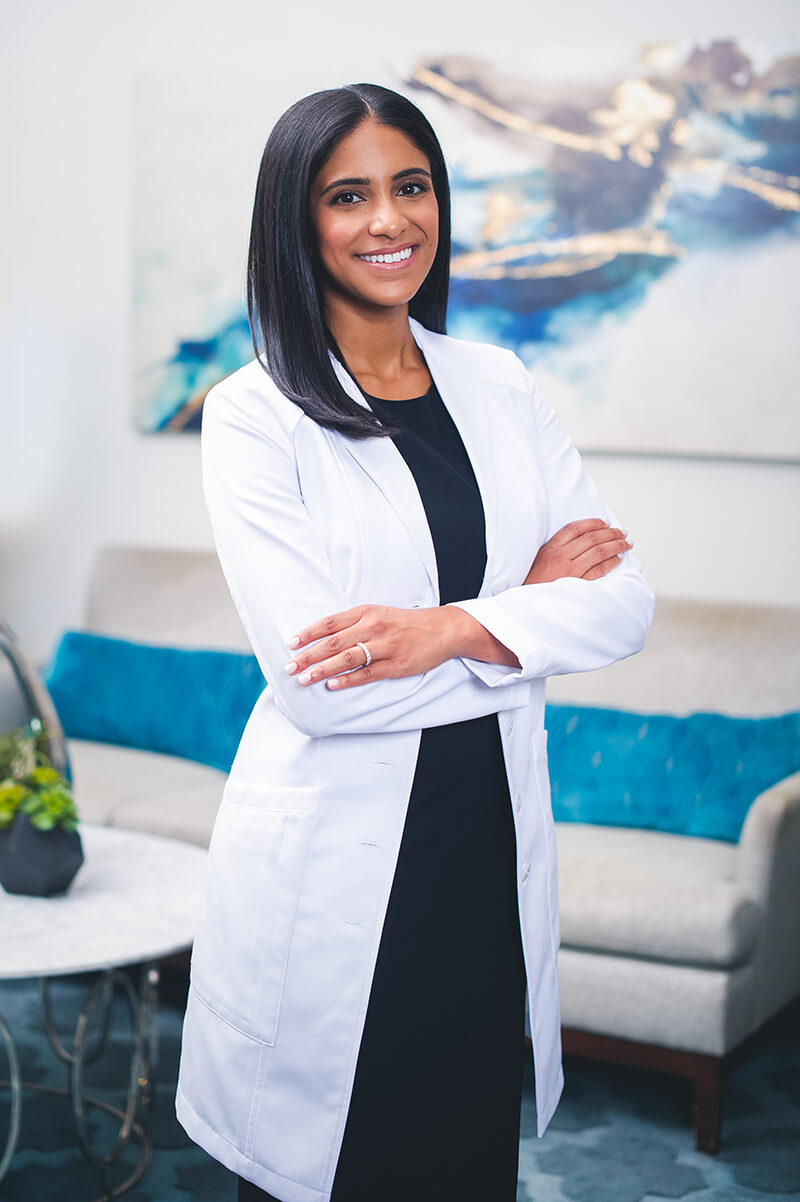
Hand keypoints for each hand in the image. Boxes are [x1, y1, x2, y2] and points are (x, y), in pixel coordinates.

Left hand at [283, 603, 517, 690]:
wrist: (442, 629)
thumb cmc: (405, 622)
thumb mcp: (378, 613)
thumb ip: (353, 623)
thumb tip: (322, 637)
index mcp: (366, 612)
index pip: (330, 623)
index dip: (308, 633)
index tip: (291, 643)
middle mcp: (373, 627)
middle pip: (333, 642)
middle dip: (308, 655)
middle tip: (289, 667)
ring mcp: (385, 646)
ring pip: (347, 658)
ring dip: (322, 669)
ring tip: (304, 679)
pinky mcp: (396, 665)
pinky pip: (367, 674)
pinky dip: (348, 680)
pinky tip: (332, 686)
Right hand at [525, 518, 631, 584]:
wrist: (528, 606)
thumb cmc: (533, 584)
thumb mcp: (538, 560)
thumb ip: (556, 548)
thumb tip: (582, 540)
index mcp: (550, 548)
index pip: (575, 528)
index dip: (593, 523)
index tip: (605, 523)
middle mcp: (561, 557)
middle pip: (591, 538)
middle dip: (611, 533)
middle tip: (622, 532)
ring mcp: (570, 571)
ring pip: (598, 552)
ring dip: (615, 545)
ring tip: (625, 543)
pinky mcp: (578, 585)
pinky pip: (599, 570)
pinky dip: (611, 562)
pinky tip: (617, 559)